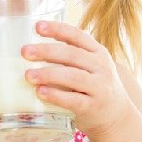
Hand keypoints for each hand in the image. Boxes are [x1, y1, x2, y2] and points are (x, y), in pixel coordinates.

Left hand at [21, 21, 134, 137]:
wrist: (116, 115)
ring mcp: (99, 87)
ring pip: (72, 76)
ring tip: (28, 75)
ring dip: (48, 74)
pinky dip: (56, 95)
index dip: (57, 29)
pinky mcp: (93, 107)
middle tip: (25, 52)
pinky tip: (41, 92)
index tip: (37, 26)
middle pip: (72, 54)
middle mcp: (100, 66)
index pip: (76, 35)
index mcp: (97, 51)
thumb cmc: (93, 85)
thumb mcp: (89, 65)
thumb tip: (31, 47)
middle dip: (46, 51)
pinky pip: (73, 100)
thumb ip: (68, 55)